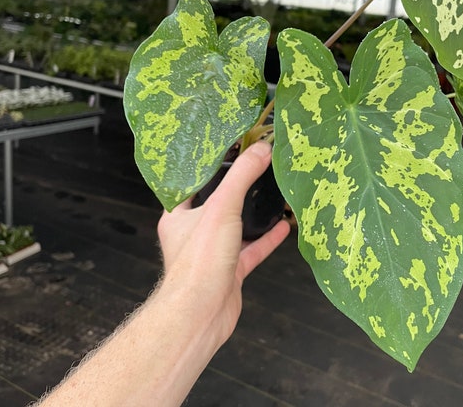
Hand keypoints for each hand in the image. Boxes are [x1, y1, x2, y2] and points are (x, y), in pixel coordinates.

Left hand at [157, 141, 290, 343]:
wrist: (202, 313)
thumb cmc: (201, 258)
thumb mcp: (222, 206)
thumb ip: (242, 176)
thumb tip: (262, 149)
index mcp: (179, 215)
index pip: (193, 183)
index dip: (211, 167)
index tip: (230, 150)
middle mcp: (192, 232)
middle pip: (217, 204)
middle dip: (236, 189)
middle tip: (255, 168)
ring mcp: (213, 252)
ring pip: (236, 227)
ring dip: (254, 215)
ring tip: (272, 195)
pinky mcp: (230, 271)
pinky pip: (251, 250)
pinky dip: (266, 239)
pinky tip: (284, 228)